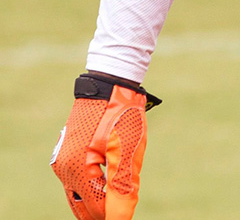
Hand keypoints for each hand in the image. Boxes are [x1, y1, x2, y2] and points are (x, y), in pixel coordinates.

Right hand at [52, 73, 160, 219]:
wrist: (110, 84)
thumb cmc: (120, 114)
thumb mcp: (126, 149)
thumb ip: (122, 185)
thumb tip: (119, 217)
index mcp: (77, 169)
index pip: (95, 206)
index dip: (112, 214)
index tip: (125, 214)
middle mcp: (64, 168)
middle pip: (81, 204)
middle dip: (99, 211)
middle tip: (117, 214)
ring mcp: (63, 160)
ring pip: (78, 192)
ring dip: (95, 199)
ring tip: (112, 204)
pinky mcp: (67, 152)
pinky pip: (77, 178)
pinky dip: (91, 186)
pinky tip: (104, 186)